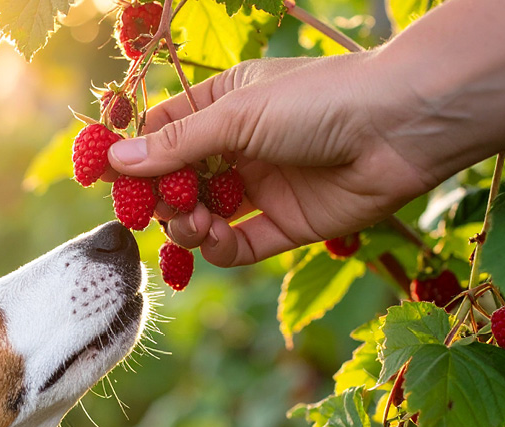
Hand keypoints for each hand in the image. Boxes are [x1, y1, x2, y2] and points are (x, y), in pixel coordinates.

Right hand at [107, 53, 437, 266]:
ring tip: (191, 222)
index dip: (133, 156)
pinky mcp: (285, 225)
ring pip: (204, 217)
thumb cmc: (318, 100)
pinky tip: (212, 239)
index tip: (102, 178)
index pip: (164, 133)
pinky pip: (239, 245)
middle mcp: (240, 148)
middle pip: (179, 181)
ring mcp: (262, 188)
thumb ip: (176, 144)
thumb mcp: (237, 115)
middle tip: (152, 208)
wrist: (402, 126)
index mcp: (226, 105)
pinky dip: (218, 248)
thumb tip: (115, 162)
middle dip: (160, 198)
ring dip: (187, 224)